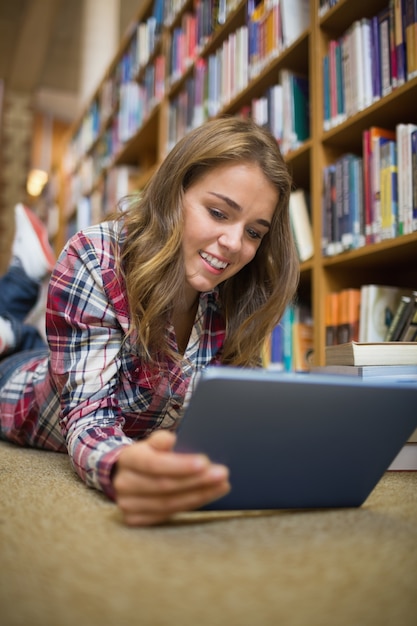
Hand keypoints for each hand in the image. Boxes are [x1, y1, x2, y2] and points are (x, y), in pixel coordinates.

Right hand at [112, 430, 229, 525]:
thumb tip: (169, 439)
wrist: (128, 475)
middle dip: (196, 480)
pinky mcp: (136, 520)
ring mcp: (128, 505)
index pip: (154, 464)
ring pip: (169, 504)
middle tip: (222, 473)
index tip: (205, 462)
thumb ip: (160, 440)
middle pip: (164, 486)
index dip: (180, 465)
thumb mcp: (151, 442)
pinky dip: (192, 504)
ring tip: (222, 485)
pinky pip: (169, 514)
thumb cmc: (147, 455)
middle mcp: (124, 484)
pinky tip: (209, 494)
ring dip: (199, 494)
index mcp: (128, 459)